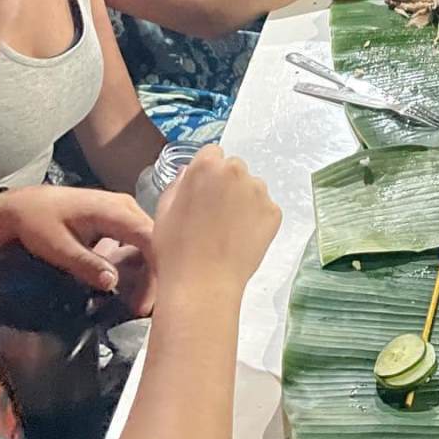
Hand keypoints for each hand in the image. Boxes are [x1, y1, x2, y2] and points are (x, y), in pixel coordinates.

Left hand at [0, 185, 154, 301]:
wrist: (23, 205)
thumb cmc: (37, 221)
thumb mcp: (57, 246)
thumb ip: (86, 263)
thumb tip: (113, 282)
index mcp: (115, 210)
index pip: (150, 238)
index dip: (154, 271)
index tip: (146, 303)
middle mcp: (126, 207)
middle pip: (154, 242)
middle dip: (154, 277)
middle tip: (142, 310)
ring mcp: (124, 212)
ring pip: (148, 244)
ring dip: (146, 273)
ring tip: (137, 303)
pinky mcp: (118, 221)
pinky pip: (137, 242)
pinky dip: (137, 265)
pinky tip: (128, 287)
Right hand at [153, 146, 278, 296]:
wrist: (202, 285)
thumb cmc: (175, 249)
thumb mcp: (164, 210)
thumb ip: (178, 184)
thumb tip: (189, 173)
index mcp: (206, 165)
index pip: (212, 153)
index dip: (207, 173)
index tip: (203, 192)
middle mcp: (235, 171)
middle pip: (234, 168)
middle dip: (226, 184)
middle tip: (215, 214)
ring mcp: (258, 191)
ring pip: (252, 187)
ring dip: (243, 200)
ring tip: (228, 230)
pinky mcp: (274, 212)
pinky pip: (265, 209)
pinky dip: (257, 220)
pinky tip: (241, 239)